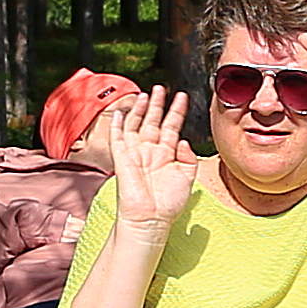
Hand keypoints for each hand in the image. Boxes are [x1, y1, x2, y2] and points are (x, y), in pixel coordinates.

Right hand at [96, 89, 204, 235]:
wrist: (151, 219)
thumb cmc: (168, 203)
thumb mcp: (187, 178)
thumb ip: (188, 158)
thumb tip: (183, 140)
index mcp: (166, 154)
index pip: (172, 126)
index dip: (177, 111)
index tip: (182, 96)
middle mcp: (150, 151)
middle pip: (153, 121)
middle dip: (157, 104)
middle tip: (161, 88)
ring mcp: (136, 154)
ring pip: (136, 125)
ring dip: (140, 109)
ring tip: (146, 94)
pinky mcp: (122, 159)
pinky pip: (117, 138)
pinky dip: (118, 125)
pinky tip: (121, 113)